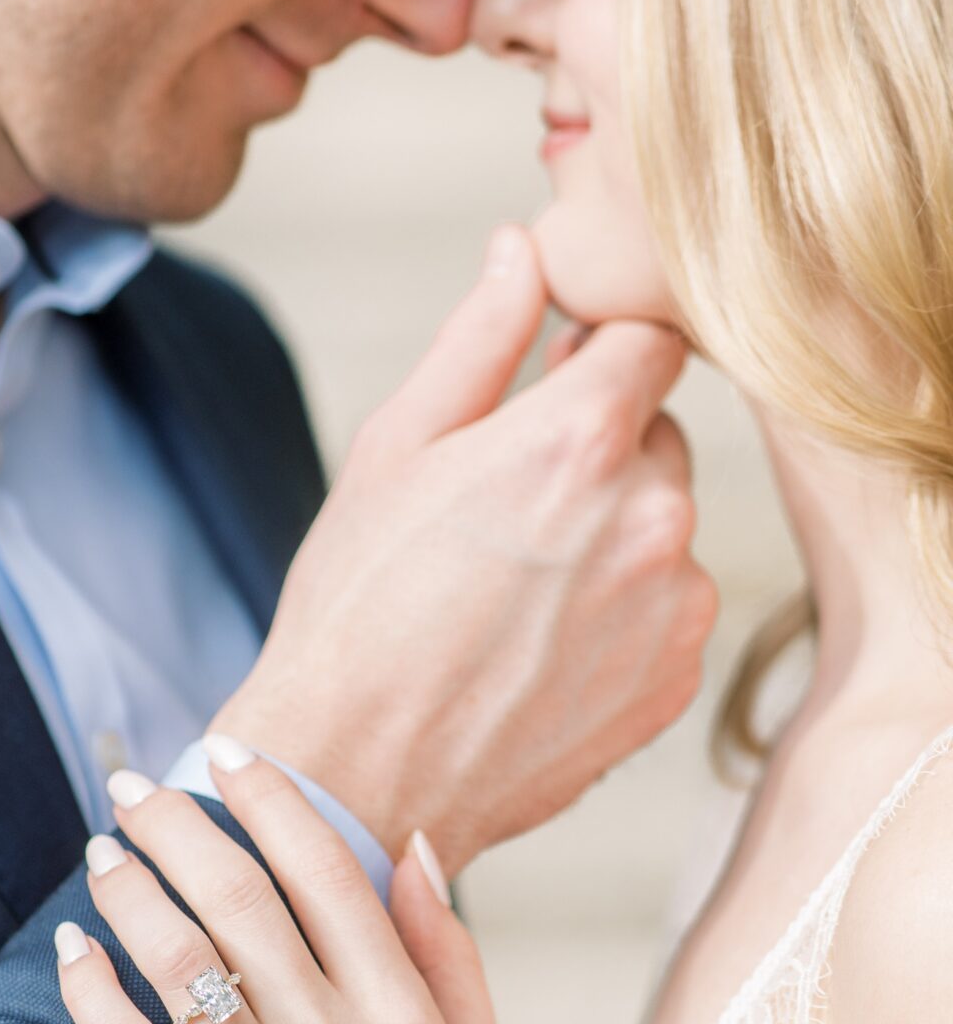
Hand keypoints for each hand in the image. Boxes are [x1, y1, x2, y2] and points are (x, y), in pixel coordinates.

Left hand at [53, 750, 513, 1023]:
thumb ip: (453, 965)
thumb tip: (414, 848)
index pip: (330, 877)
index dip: (270, 801)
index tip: (225, 753)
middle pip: (241, 905)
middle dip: (178, 826)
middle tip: (131, 787)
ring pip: (181, 968)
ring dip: (128, 892)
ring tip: (101, 854)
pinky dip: (92, 994)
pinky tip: (70, 950)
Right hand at [212, 225, 715, 876]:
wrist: (351, 774)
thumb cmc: (351, 610)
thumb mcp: (393, 451)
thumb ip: (478, 339)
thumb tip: (520, 249)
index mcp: (578, 438)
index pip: (647, 341)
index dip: (595, 358)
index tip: (547, 393)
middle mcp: (651, 514)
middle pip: (657, 439)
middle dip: (593, 457)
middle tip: (496, 519)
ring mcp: (672, 605)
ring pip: (661, 531)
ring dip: (606, 542)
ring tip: (506, 598)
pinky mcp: (672, 679)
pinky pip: (663, 616)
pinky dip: (614, 621)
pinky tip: (528, 652)